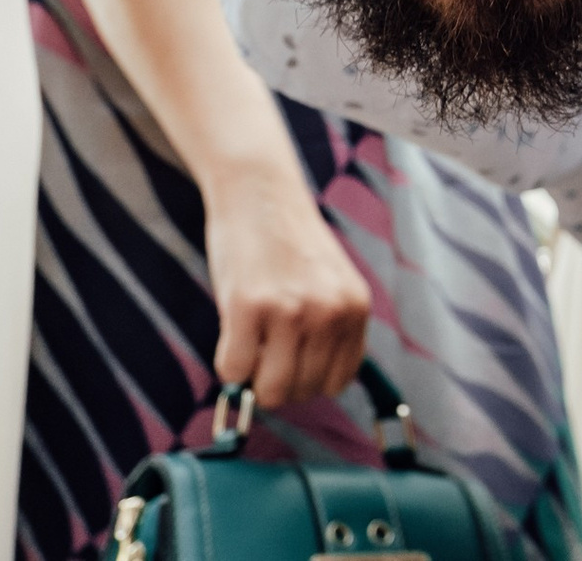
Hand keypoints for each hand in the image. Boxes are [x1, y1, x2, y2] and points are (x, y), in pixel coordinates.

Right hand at [205, 158, 372, 408]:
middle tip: (262, 350)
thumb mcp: (329, 284)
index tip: (289, 363)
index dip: (308, 379)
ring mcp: (291, 310)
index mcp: (355, 308)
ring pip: (270, 390)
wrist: (260, 192)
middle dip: (276, 380)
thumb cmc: (288, 243)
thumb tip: (305, 389)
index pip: (338, 381)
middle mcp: (330, 312)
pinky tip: (231, 332)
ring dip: (252, 378)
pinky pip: (233, 370)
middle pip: (302, 390)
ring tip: (248, 342)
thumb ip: (329, 331)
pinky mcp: (248, 306)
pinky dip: (227, 362)